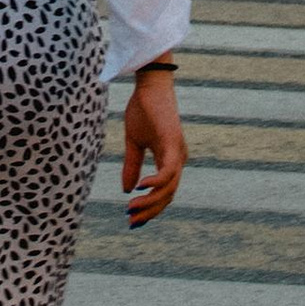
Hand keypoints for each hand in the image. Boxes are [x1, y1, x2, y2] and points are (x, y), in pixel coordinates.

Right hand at [121, 66, 185, 226]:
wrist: (150, 84)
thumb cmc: (143, 109)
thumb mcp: (134, 142)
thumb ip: (132, 165)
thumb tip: (127, 189)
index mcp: (169, 159)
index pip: (164, 192)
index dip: (150, 208)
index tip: (133, 219)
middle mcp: (177, 159)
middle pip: (168, 195)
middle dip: (150, 211)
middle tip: (131, 221)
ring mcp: (177, 152)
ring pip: (169, 188)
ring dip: (150, 202)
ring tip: (132, 210)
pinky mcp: (173, 144)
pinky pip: (167, 171)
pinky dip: (155, 183)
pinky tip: (140, 189)